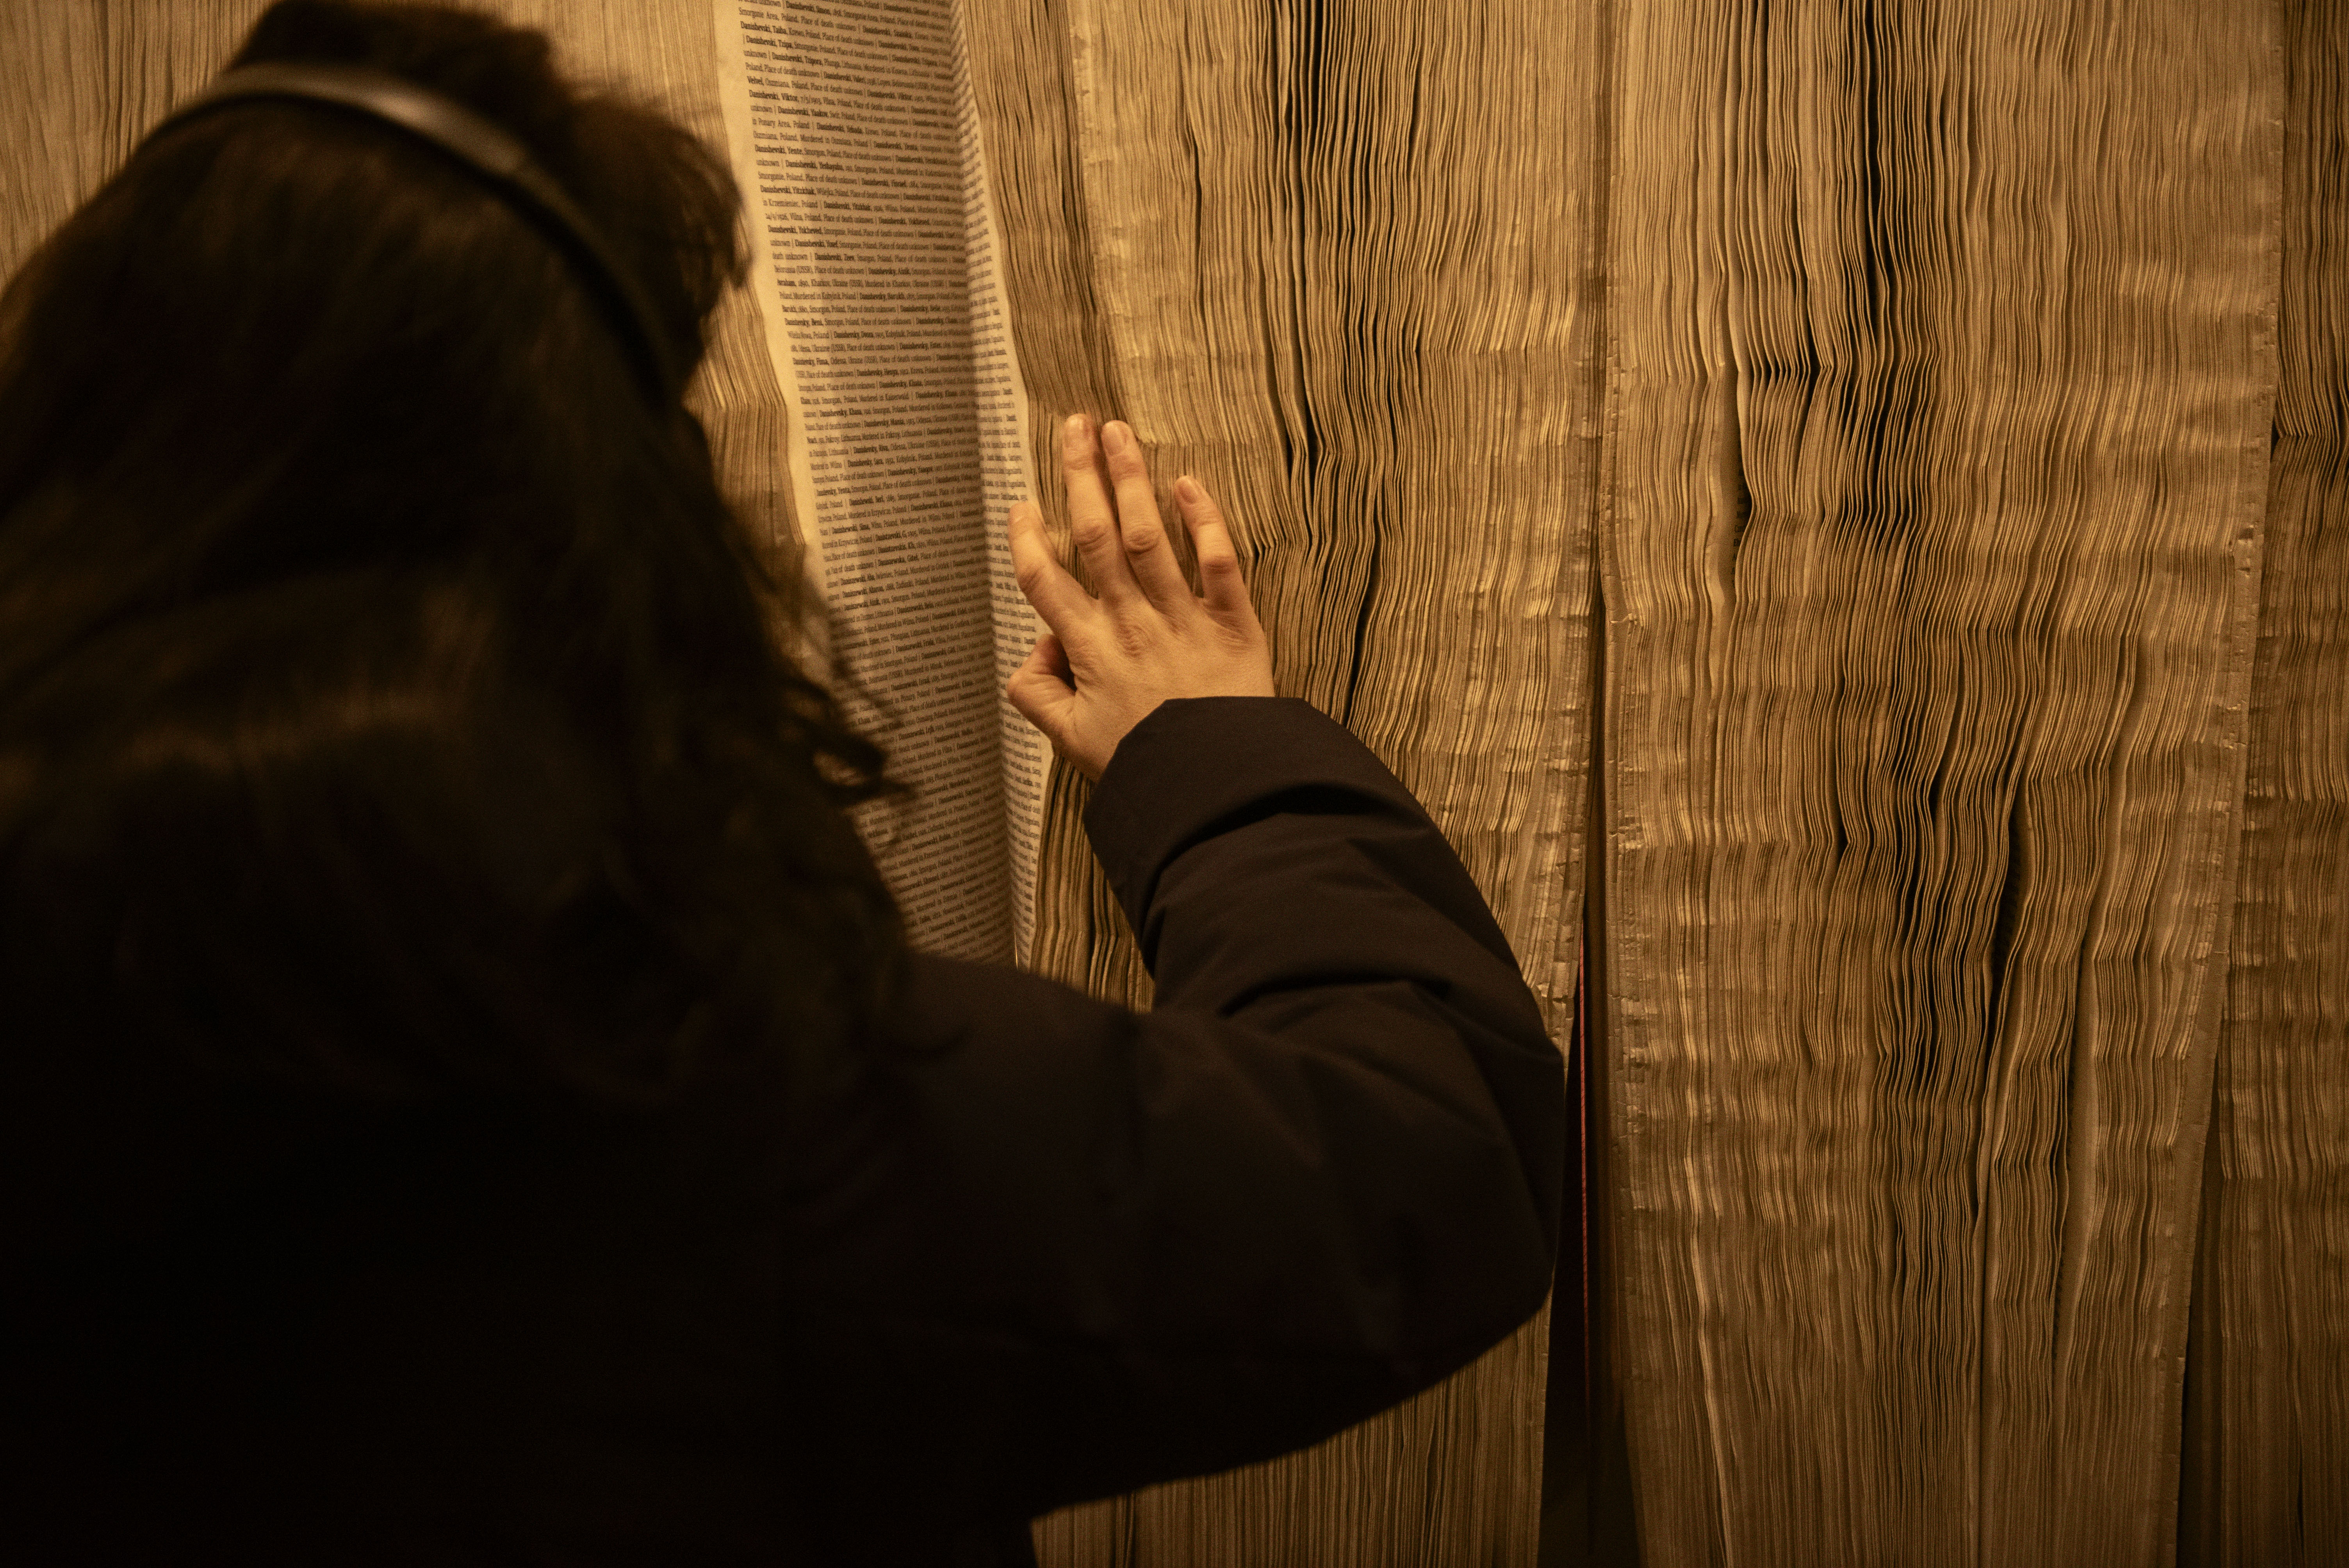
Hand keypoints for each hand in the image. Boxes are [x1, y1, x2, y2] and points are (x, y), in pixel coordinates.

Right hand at [1006, 415, 1273, 779]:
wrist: (1217, 788)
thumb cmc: (1148, 768)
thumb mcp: (1073, 743)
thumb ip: (1039, 696)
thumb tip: (1032, 655)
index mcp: (1090, 650)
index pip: (1045, 582)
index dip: (1029, 540)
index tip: (1022, 505)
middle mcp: (1130, 623)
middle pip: (1095, 536)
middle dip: (1080, 477)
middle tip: (1074, 427)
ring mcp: (1181, 618)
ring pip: (1149, 535)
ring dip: (1131, 478)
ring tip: (1118, 432)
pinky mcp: (1232, 623)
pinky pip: (1218, 561)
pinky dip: (1204, 519)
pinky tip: (1189, 482)